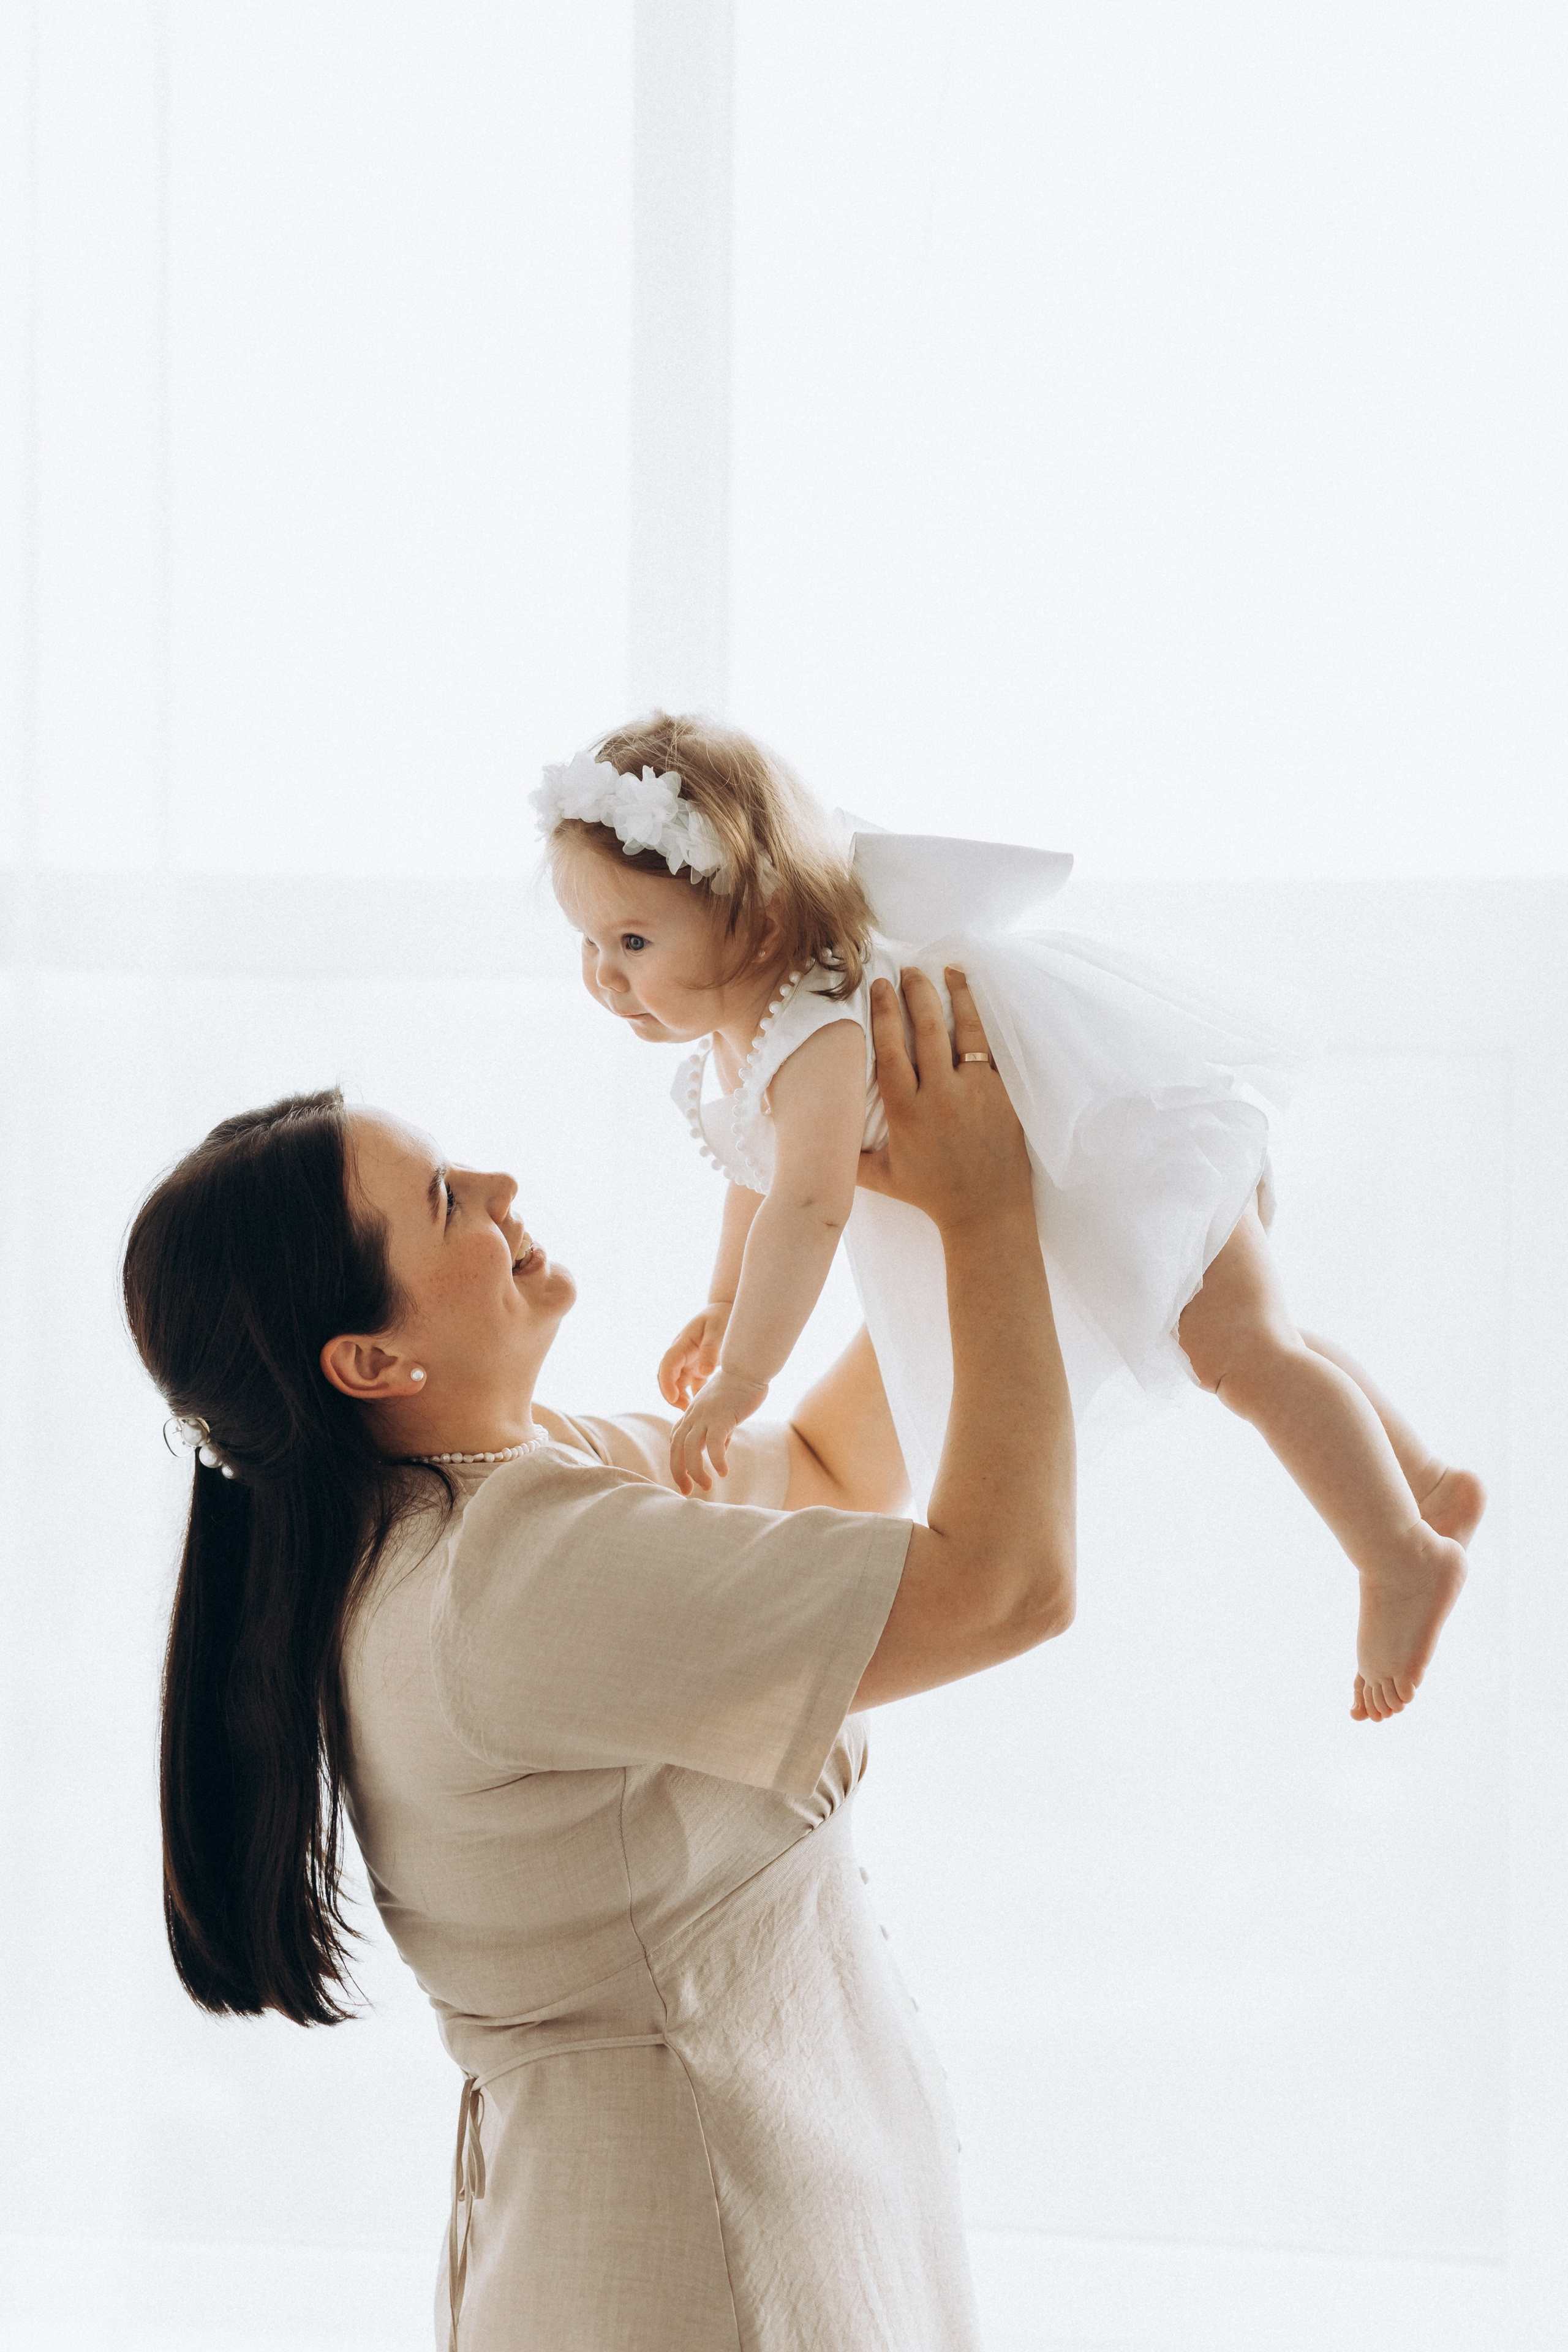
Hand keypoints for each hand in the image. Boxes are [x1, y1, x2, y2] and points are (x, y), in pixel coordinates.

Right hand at [659, 1303, 732, 1410]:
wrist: (726, 1309)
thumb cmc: (721, 1317)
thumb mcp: (717, 1330)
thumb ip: (711, 1350)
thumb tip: (704, 1372)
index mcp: (682, 1343)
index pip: (667, 1365)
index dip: (666, 1383)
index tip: (673, 1398)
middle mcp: (681, 1354)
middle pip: (667, 1377)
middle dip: (671, 1395)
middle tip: (685, 1410)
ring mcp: (688, 1361)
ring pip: (678, 1383)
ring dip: (682, 1397)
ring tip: (694, 1411)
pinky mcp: (697, 1367)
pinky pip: (691, 1385)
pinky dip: (695, 1396)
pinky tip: (705, 1406)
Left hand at [670, 1369, 769, 1495]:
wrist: (746, 1367)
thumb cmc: (737, 1388)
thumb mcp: (722, 1411)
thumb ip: (718, 1430)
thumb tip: (720, 1450)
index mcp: (691, 1414)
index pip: (676, 1442)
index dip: (677, 1462)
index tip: (684, 1481)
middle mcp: (693, 1416)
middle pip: (676, 1449)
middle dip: (678, 1473)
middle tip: (686, 1491)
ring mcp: (705, 1417)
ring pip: (691, 1450)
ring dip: (696, 1471)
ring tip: (706, 1486)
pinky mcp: (721, 1417)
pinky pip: (714, 1444)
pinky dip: (716, 1461)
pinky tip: (724, 1472)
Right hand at [857, 966, 1032, 1232]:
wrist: (986, 1210)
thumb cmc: (932, 1194)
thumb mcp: (882, 1179)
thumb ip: (848, 1157)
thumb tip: (815, 1142)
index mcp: (906, 1112)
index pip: (890, 1051)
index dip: (883, 1014)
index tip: (879, 986)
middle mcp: (939, 1096)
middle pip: (925, 1030)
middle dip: (915, 993)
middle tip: (908, 969)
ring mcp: (975, 1092)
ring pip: (965, 1031)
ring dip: (956, 996)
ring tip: (948, 970)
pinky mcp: (1003, 1094)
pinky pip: (994, 1050)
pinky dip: (986, 1023)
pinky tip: (980, 1003)